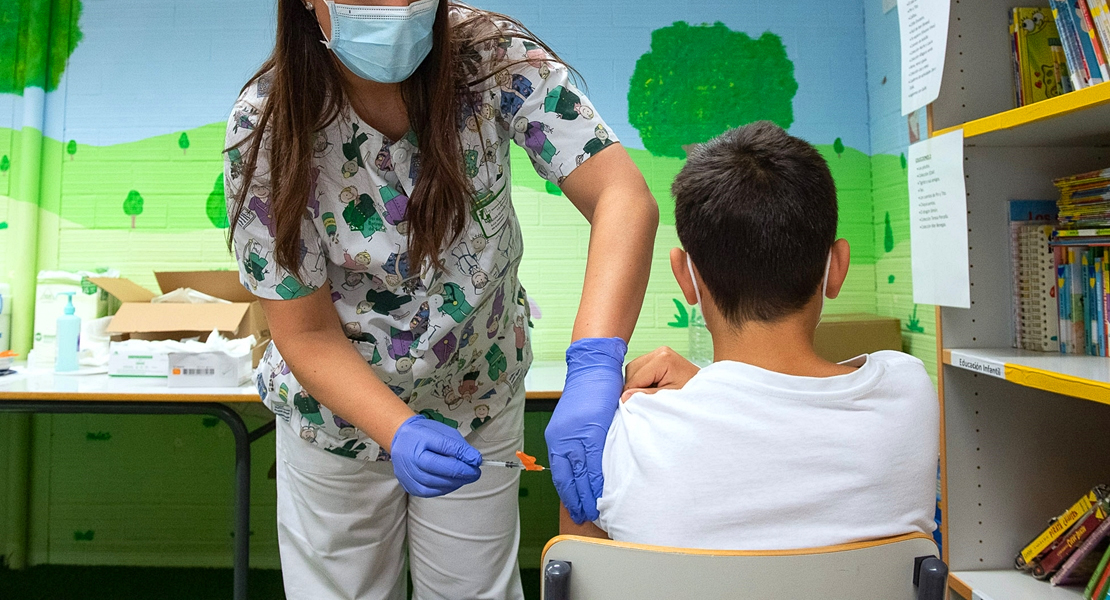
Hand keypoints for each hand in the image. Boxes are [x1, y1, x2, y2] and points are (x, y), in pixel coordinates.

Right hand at [391, 415, 481, 497]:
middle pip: (439, 468)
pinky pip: (430, 492)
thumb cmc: (424, 434)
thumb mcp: (443, 431)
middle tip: (475, 473)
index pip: (444, 447)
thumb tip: (474, 460)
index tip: (478, 460)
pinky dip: (445, 488)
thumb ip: (458, 445)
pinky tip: (453, 482)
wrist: (401, 440)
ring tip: (466, 477)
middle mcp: (410, 457)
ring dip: (455, 482)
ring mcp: (407, 474)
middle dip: (461, 472)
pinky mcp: (408, 486)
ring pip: (435, 484)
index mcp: (419, 438)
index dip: (463, 455)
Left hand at [545, 337, 626, 523]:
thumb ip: (578, 443)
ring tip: (595, 513)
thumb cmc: (589, 392)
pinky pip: (592, 463)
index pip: (560, 475)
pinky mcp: (590, 430)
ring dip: (587, 496)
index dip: (568, 495)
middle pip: (567, 479)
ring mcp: (574, 436)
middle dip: (576, 502)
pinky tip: (602, 493)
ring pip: (579, 475)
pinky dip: (596, 481)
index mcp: (556, 439)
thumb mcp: (577, 421)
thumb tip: (586, 467)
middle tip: (584, 519)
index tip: (575, 509)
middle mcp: (561, 439)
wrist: (593, 367)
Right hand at [621, 346, 700, 401]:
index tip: (631, 406)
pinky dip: (641, 380)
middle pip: (632, 370)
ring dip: (637, 383)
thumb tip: (624, 397)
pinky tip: (652, 388)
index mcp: (663, 359)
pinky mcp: (658, 356)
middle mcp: (659, 351)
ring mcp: (659, 352)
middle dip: (634, 387)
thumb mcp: (669, 397)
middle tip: (644, 401)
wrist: (706, 389)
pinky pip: (640, 368)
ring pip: (633, 369)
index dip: (631, 394)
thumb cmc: (692, 394)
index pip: (635, 378)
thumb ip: (646, 396)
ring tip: (651, 394)